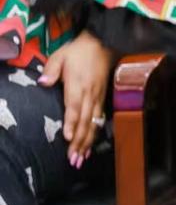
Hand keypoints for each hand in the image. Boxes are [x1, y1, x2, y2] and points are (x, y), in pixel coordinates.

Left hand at [40, 30, 114, 167]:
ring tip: (81, 158)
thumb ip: (51, 70)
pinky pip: (99, 119)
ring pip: (93, 123)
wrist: (103, 45)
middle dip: (79, 141)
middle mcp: (90, 95)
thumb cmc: (78, 51)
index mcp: (78, 85)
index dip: (71, 123)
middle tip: (73, 159)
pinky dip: (94, 133)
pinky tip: (90, 145)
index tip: (68, 138)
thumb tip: (43, 82)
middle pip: (84, 121)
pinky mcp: (102, 99)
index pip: (74, 107)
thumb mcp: (61, 55)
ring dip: (87, 142)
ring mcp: (98, 98)